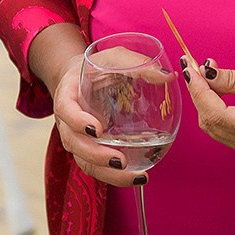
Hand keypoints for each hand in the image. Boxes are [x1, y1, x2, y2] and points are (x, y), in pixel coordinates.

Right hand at [49, 51, 144, 186]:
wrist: (80, 79)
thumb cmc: (96, 67)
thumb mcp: (112, 57)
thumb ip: (134, 63)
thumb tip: (167, 76)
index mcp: (67, 97)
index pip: (66, 111)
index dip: (78, 122)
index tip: (97, 129)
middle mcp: (68, 122)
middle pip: (75, 144)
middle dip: (96, 156)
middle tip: (119, 161)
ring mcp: (78, 139)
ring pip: (85, 162)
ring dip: (108, 174)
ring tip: (136, 177)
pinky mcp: (90, 149)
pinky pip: (98, 167)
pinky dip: (116, 176)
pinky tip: (139, 176)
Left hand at [181, 56, 234, 161]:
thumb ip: (233, 80)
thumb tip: (203, 74)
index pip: (218, 115)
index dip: (199, 91)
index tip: (190, 68)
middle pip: (212, 122)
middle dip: (199, 93)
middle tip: (193, 65)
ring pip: (213, 126)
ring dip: (204, 100)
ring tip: (203, 73)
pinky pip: (222, 127)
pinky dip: (213, 107)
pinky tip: (212, 88)